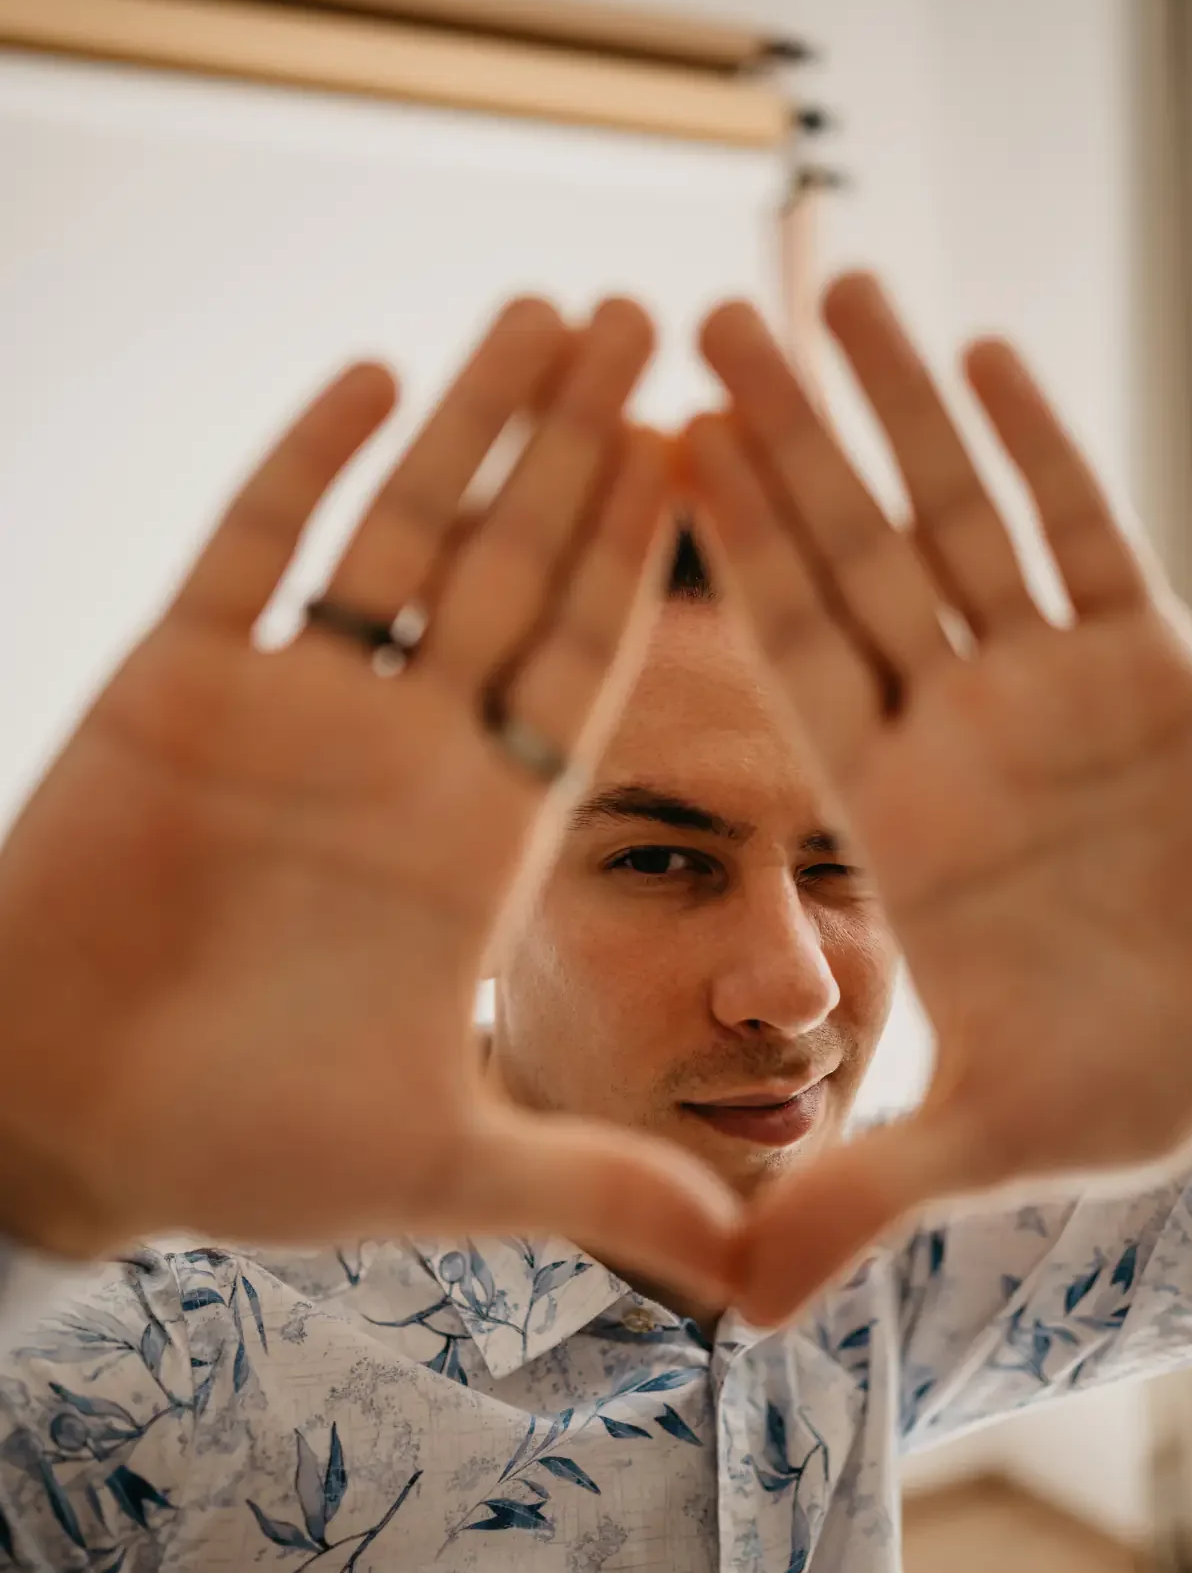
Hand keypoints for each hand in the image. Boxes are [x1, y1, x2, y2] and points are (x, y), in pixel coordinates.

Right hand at [0, 297, 739, 1305]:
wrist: (66, 1122)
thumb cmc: (243, 1150)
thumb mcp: (441, 1167)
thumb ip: (592, 1184)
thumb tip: (743, 1257)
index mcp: (481, 834)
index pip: (585, 666)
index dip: (646, 563)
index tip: (713, 456)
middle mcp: (403, 750)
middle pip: (512, 569)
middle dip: (580, 451)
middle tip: (655, 322)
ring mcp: (294, 708)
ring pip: (400, 534)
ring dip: (471, 425)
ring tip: (546, 315)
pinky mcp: (178, 688)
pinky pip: (253, 550)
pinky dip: (309, 464)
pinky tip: (376, 377)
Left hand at [685, 273, 1191, 1321]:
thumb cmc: (1136, 1080)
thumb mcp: (993, 1139)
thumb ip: (863, 1190)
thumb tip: (732, 1302)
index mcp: (897, 812)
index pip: (793, 657)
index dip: (724, 557)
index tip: (650, 453)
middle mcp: (958, 726)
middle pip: (855, 553)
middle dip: (783, 441)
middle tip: (698, 318)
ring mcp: (1052, 684)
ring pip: (961, 514)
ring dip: (900, 406)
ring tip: (832, 284)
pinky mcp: (1155, 664)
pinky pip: (1090, 533)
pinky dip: (1045, 447)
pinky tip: (989, 350)